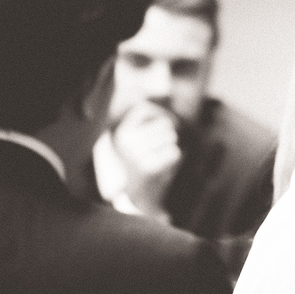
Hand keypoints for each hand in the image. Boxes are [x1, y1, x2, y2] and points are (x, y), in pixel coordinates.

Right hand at [112, 101, 182, 216]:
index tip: (161, 126)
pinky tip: (162, 167)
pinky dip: (174, 158)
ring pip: (171, 136)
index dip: (158, 113)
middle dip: (167, 136)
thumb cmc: (142, 161)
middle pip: (165, 123)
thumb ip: (145, 117)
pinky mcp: (148, 166)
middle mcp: (125, 141)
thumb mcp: (135, 137)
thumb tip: (161, 96)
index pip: (143, 107)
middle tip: (156, 151)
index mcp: (119, 132)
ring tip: (158, 158)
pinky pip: (174, 152)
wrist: (138, 197)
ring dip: (170, 146)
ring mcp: (136, 154)